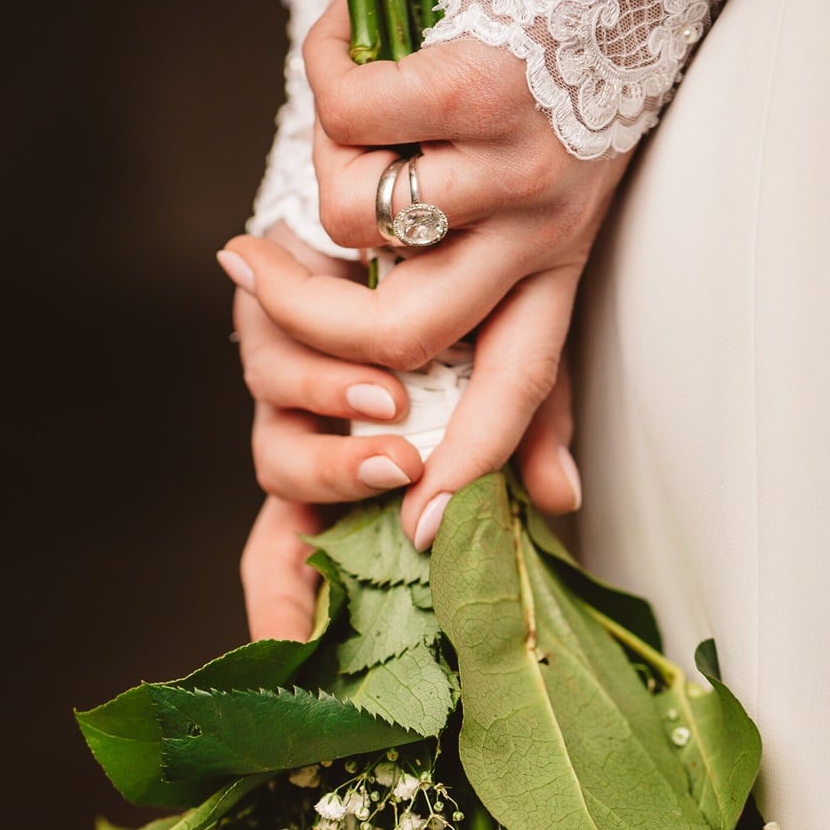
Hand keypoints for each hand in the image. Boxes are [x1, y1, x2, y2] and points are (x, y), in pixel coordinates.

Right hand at [222, 0, 626, 548]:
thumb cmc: (564, 106)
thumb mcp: (562, 234)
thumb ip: (530, 342)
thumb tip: (553, 493)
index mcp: (558, 273)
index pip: (519, 391)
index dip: (472, 463)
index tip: (420, 527)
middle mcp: (544, 233)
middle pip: (406, 335)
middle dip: (311, 322)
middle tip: (259, 271)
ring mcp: (514, 162)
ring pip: (358, 220)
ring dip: (323, 170)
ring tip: (356, 124)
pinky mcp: (480, 85)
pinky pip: (350, 117)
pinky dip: (324, 79)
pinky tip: (352, 49)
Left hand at [229, 225, 581, 641]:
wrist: (444, 183)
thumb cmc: (482, 285)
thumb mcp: (521, 360)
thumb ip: (530, 429)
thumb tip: (562, 500)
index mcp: (367, 459)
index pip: (305, 551)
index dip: (287, 603)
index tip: (289, 647)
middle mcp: (319, 424)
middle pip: (285, 497)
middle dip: (336, 486)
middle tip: (398, 469)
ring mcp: (288, 373)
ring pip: (275, 433)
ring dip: (332, 429)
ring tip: (392, 401)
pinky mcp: (267, 308)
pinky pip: (269, 355)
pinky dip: (318, 361)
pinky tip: (372, 353)